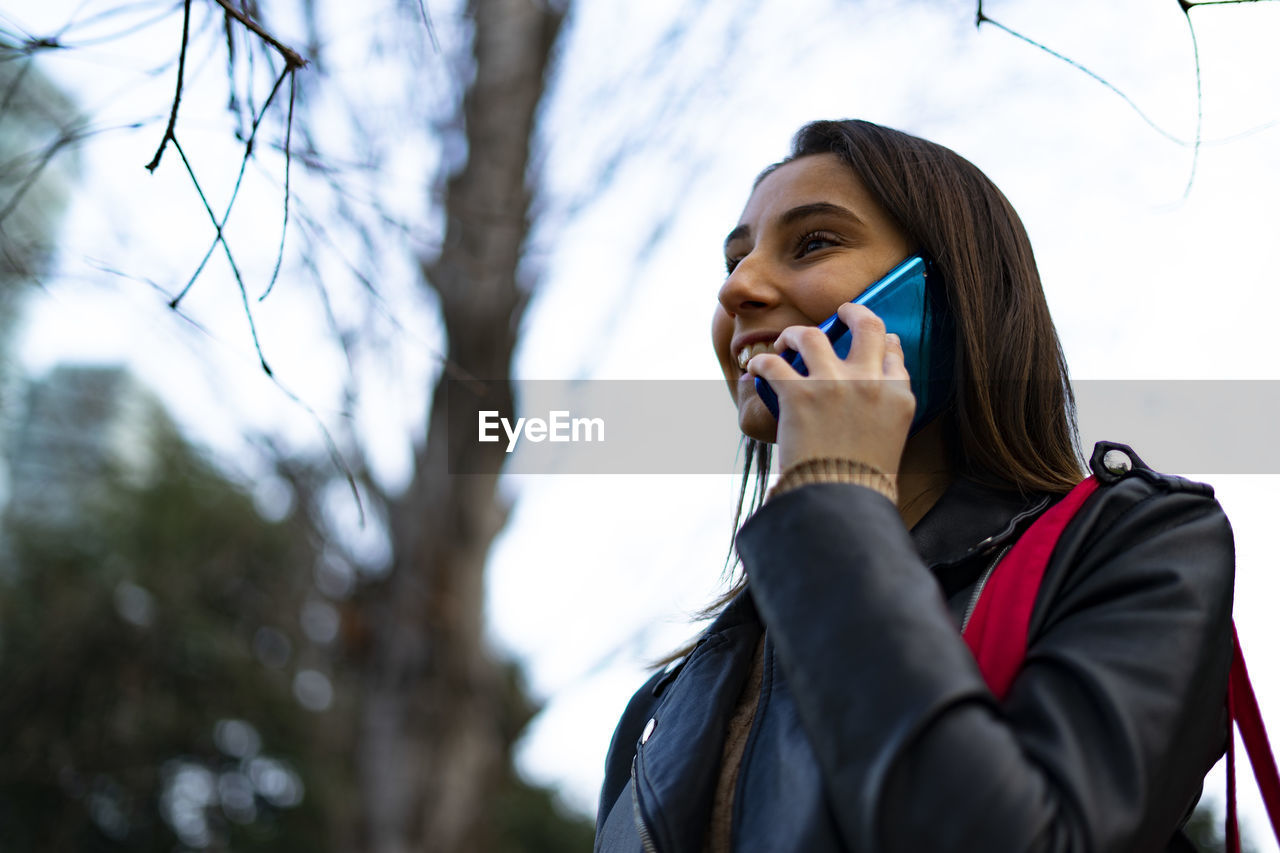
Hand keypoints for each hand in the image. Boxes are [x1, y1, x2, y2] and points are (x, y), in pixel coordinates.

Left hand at [746, 303, 915, 475]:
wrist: (840, 499)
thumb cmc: (863, 481)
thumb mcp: (891, 440)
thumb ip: (884, 412)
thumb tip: (868, 402)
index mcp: (897, 396)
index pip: (892, 350)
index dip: (881, 340)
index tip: (872, 341)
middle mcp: (870, 383)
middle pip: (866, 325)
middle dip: (852, 312)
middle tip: (840, 313)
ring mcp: (834, 385)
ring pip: (812, 335)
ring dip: (795, 335)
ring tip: (785, 342)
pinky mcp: (799, 395)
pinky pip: (773, 364)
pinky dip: (761, 363)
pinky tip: (756, 369)